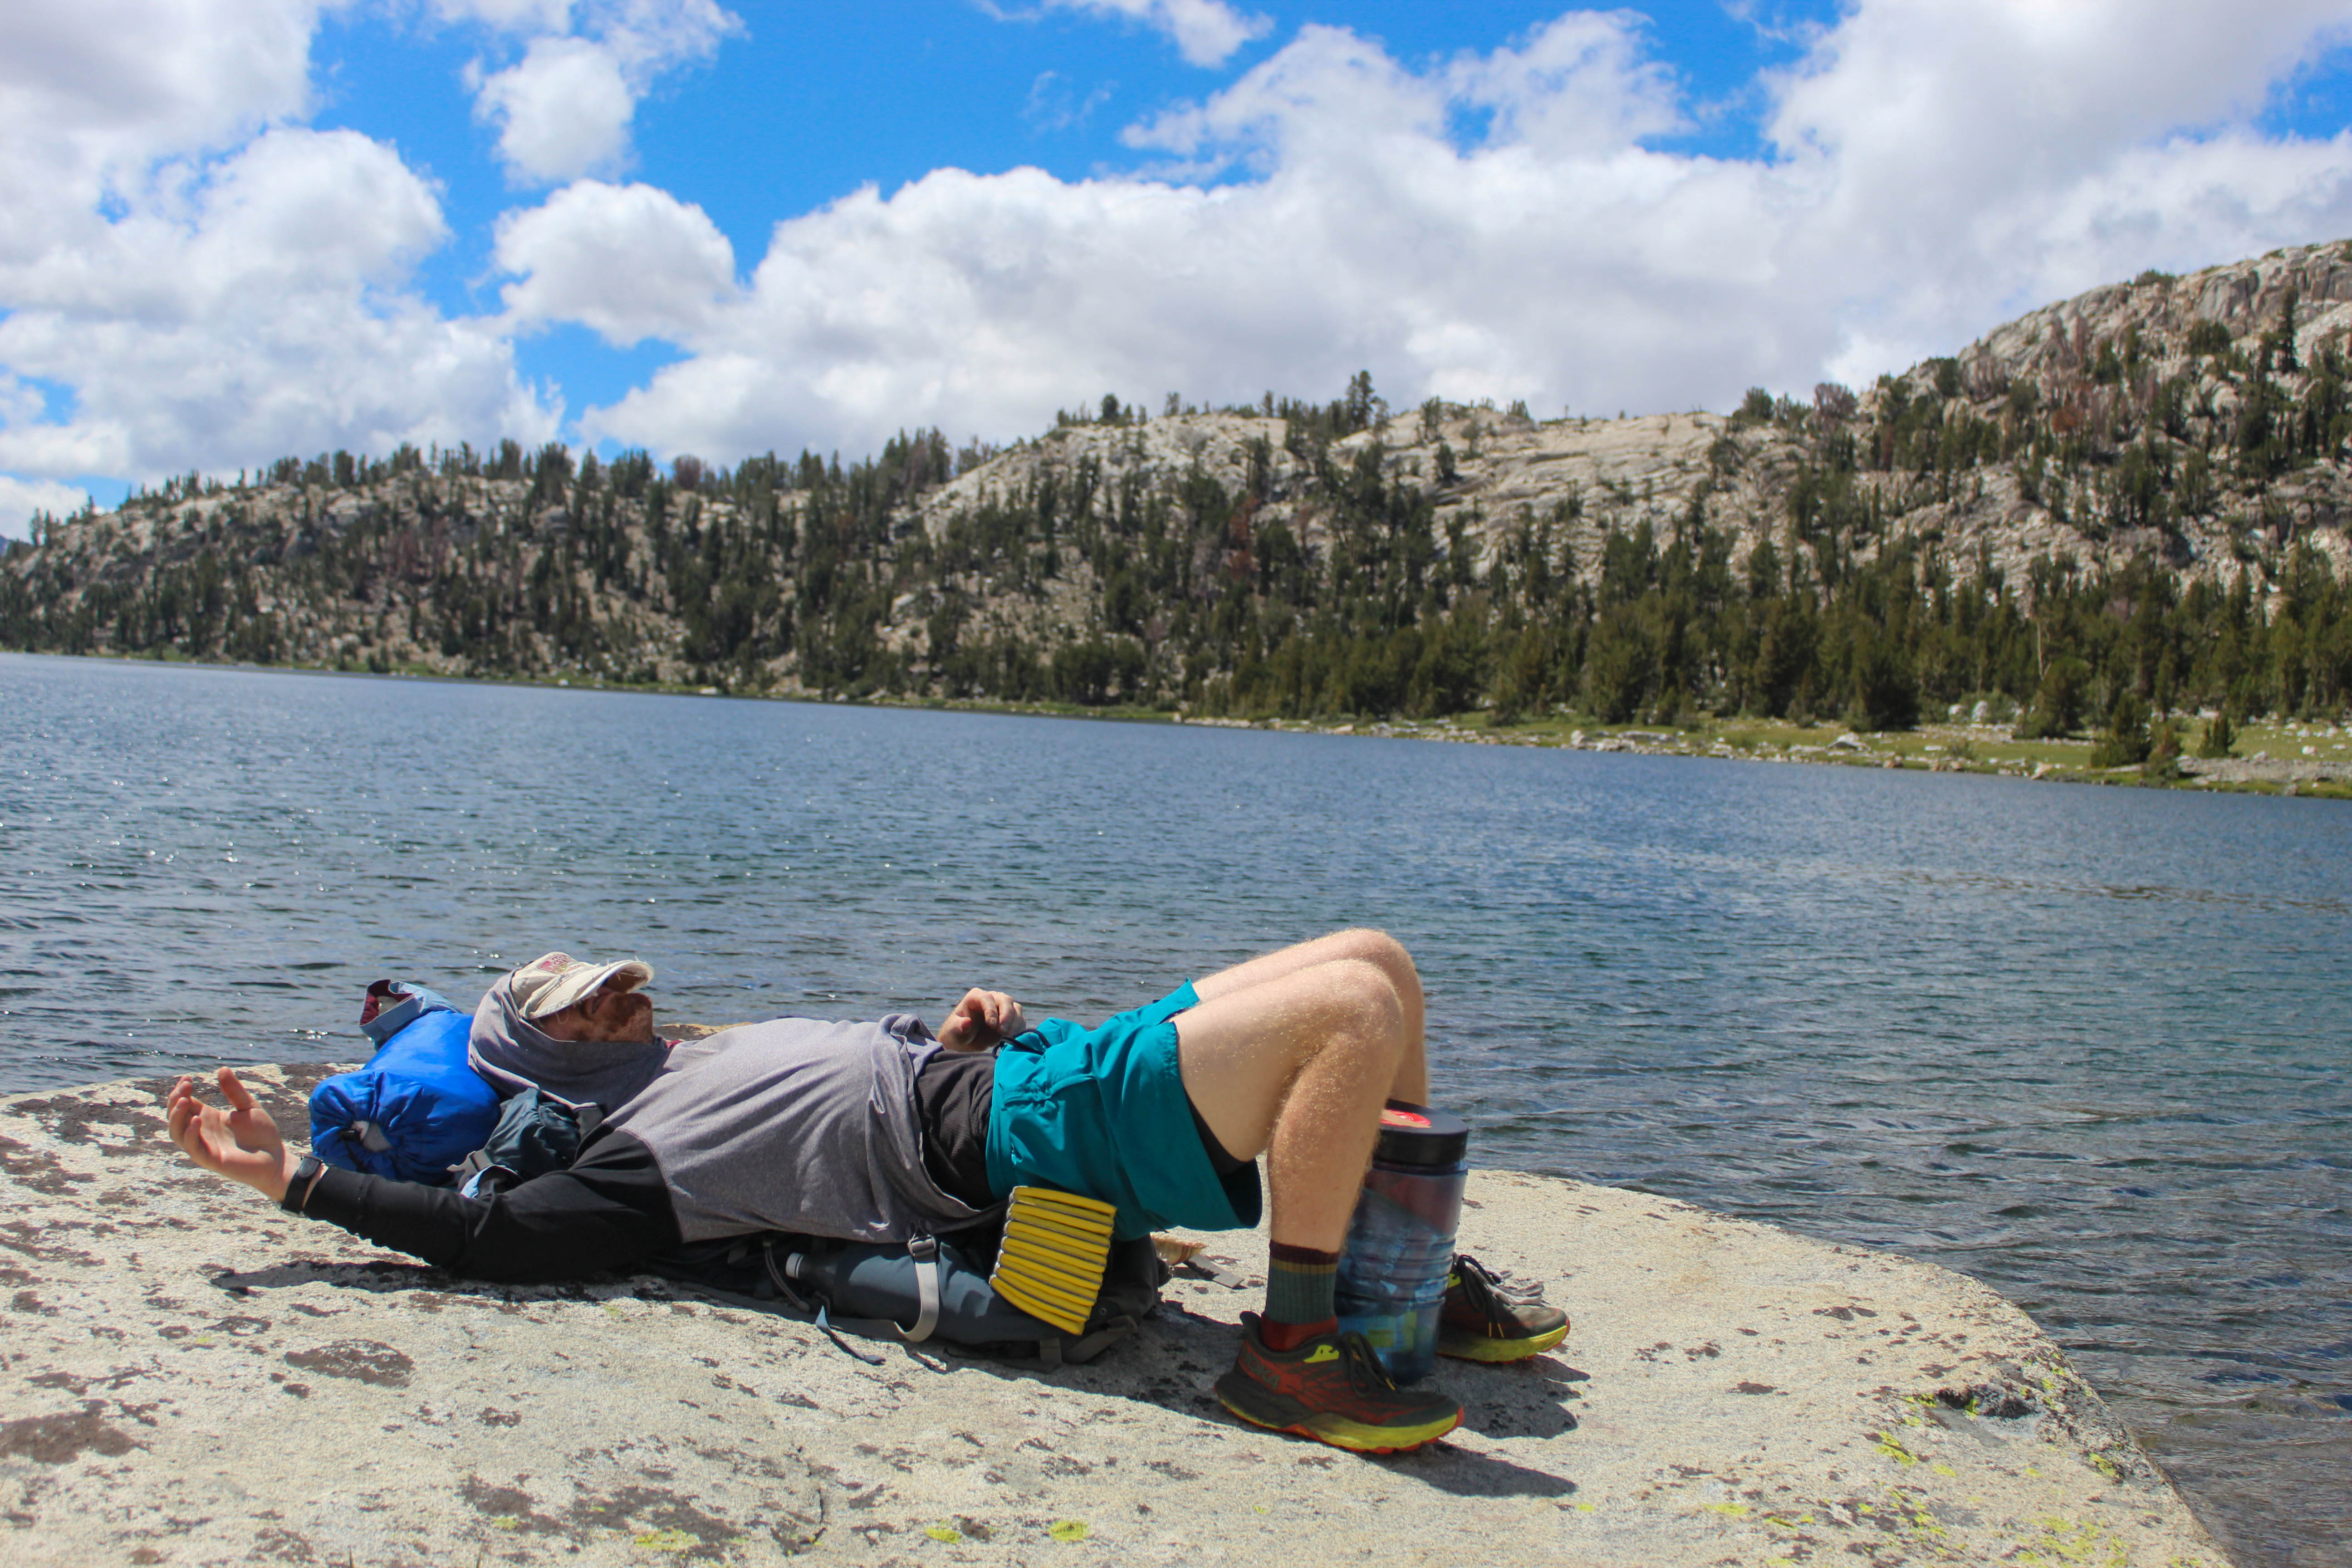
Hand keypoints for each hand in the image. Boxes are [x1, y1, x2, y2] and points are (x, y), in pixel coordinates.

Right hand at [166, 1068, 297, 1199]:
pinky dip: (190, 1133)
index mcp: (208, 1118)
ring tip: (184, 1100)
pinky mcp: (209, 1159)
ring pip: (176, 1133)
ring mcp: (203, 1146)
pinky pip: (192, 1147)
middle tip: (185, 1086)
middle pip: (175, 1116)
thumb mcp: (248, 1106)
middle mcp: (201, 1132)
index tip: (186, 1078)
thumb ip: (234, 1090)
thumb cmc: (262, 1134)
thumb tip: (222, 1068)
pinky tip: (198, 1119)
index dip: (180, 1092)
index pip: (184, 1104)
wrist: (276, 1157)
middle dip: (175, 1100)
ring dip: (176, 1117)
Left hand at [937, 989, 1023, 1051]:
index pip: (987, 998)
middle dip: (1006, 1016)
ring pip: (1016, 1009)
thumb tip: (967, 1022)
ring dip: (1014, 1023)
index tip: (991, 1025)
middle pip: (1005, 1000)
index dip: (991, 1010)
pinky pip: (1020, 1020)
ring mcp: (1002, 1008)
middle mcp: (991, 999)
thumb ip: (959, 1026)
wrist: (966, 1043)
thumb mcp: (954, 1031)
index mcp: (975, 997)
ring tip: (1007, 1036)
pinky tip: (1012, 1037)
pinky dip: (1019, 1028)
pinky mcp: (1011, 1019)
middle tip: (1002, 1031)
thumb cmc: (957, 1033)